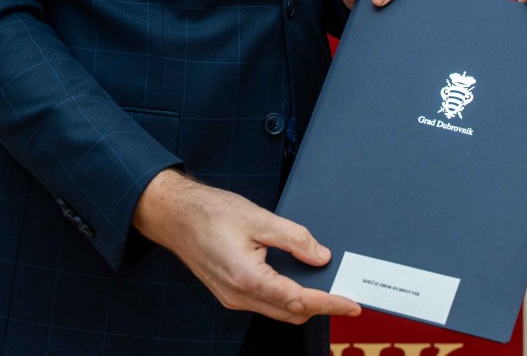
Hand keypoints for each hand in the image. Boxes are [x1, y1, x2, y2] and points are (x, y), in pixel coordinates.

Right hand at [131, 169, 360, 323]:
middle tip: (345, 295)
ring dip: (303, 304)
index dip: (330, 303)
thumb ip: (294, 238)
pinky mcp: (230, 293)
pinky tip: (297, 283)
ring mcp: (233, 298)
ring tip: (326, 289)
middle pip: (291, 313)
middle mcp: (239, 296)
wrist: (175, 216)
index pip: (299, 300)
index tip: (351, 305)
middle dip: (321, 307)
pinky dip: (286, 298)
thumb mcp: (259, 218)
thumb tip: (320, 256)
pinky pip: (265, 303)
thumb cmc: (210, 213)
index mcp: (248, 278)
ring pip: (278, 311)